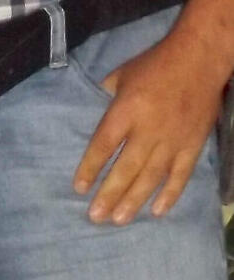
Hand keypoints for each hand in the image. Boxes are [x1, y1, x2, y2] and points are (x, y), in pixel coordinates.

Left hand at [72, 31, 223, 223]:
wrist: (200, 59)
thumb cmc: (155, 64)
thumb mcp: (121, 74)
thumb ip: (107, 96)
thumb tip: (94, 112)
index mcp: (127, 110)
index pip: (103, 145)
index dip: (90, 168)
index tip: (79, 187)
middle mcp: (148, 130)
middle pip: (125, 169)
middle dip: (109, 195)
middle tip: (95, 217)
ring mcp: (173, 140)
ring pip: (151, 178)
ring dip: (134, 201)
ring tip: (118, 220)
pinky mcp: (193, 146)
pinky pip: (180, 176)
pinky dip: (169, 195)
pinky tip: (157, 211)